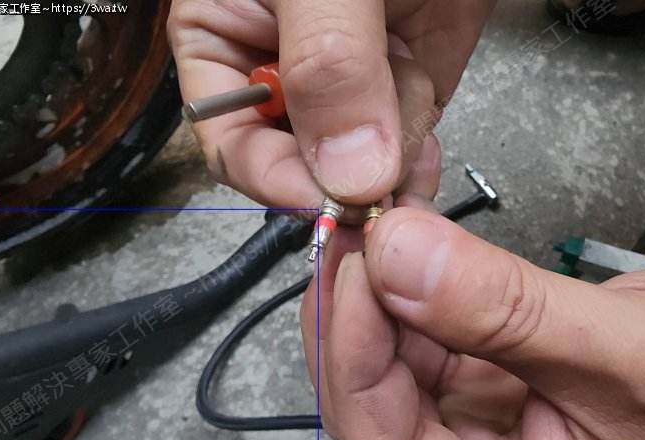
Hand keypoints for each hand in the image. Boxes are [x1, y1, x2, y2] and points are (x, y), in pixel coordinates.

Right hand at [168, 0, 495, 210]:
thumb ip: (327, 64)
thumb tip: (345, 172)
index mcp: (222, 33)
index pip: (230, 138)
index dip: (274, 177)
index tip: (323, 202)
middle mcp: (284, 66)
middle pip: (298, 162)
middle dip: (340, 170)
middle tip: (376, 178)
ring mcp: (350, 79)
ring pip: (359, 162)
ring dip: (388, 153)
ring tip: (404, 87)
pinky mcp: (406, 80)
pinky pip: (407, 145)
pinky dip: (419, 151)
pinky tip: (421, 139)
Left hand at [300, 206, 644, 439]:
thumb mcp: (635, 357)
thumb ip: (509, 312)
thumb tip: (398, 253)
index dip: (356, 361)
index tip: (355, 267)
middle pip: (383, 402)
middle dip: (360, 312)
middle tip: (356, 227)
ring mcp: (494, 425)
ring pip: (406, 358)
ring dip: (387, 287)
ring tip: (384, 218)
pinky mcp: (507, 377)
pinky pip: (444, 329)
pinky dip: (426, 278)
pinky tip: (417, 235)